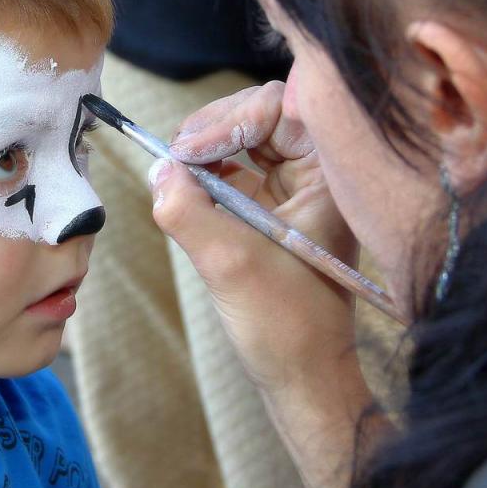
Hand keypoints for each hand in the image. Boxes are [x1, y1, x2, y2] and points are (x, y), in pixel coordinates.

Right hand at [150, 82, 361, 393]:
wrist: (302, 378)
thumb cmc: (288, 326)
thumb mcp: (231, 263)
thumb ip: (188, 211)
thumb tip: (157, 170)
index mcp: (329, 177)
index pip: (282, 109)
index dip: (232, 118)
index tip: (192, 150)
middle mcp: (315, 176)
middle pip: (261, 115)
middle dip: (214, 126)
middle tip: (176, 153)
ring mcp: (291, 193)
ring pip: (244, 141)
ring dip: (205, 148)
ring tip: (175, 168)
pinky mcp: (267, 213)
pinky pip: (232, 174)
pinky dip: (204, 176)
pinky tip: (182, 190)